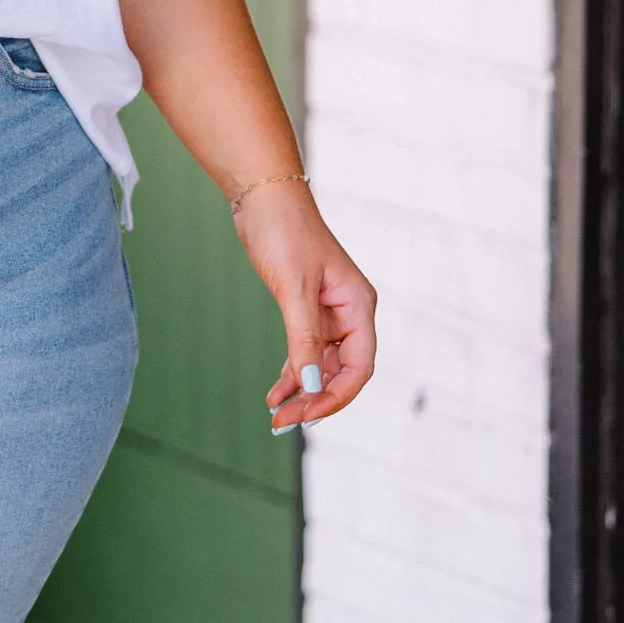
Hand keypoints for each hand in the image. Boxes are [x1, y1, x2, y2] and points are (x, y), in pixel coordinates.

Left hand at [233, 185, 377, 433]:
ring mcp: (327, 313)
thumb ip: (304, 340)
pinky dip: (292, 374)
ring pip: (321, 366)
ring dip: (302, 392)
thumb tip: (310, 388)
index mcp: (358, 306)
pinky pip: (304, 352)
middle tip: (284, 424)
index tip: (309, 415)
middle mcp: (349, 313)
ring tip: (277, 417)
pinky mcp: (305, 309)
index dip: (337, 396)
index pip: (360, 366)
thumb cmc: (285, 234)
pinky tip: (275, 395)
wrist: (263, 199)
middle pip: (341, 371)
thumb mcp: (294, 290)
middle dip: (316, 399)